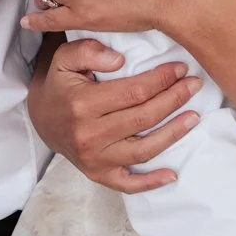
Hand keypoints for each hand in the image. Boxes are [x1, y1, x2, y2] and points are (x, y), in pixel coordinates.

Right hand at [29, 38, 200, 192]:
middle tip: (193, 85)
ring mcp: (94, 159)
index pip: (134, 92)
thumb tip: (119, 59)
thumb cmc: (60, 85)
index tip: (179, 69)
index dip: (162, 80)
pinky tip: (172, 174)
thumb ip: (88, 51)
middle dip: (174, 99)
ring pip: (143, 150)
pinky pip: (128, 184)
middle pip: (144, 118)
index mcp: (82, 104)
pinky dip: (151, 183)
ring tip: (194, 116)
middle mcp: (89, 135)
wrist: (42, 119)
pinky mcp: (98, 174)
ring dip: (173, 134)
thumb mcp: (64, 59)